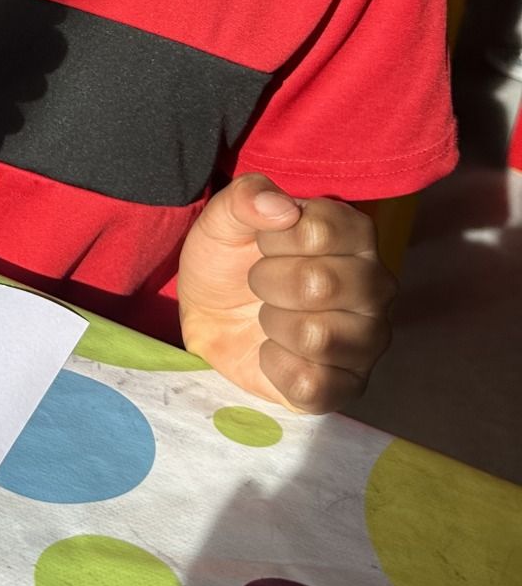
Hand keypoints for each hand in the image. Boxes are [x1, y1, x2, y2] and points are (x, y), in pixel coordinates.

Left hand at [177, 175, 394, 412]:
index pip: (319, 230)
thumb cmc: (230, 261)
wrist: (210, 317)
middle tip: (260, 283)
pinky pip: (311, 383)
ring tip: (269, 316)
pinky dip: (275, 367)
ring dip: (273, 324)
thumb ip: (246, 198)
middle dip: (268, 282)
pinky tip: (273, 351)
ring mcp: (368, 339)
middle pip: (319, 284)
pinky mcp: (348, 386)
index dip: (273, 238)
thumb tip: (282, 207)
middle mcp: (376, 286)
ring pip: (318, 337)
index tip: (263, 243)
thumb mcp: (223, 220)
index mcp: (355, 235)